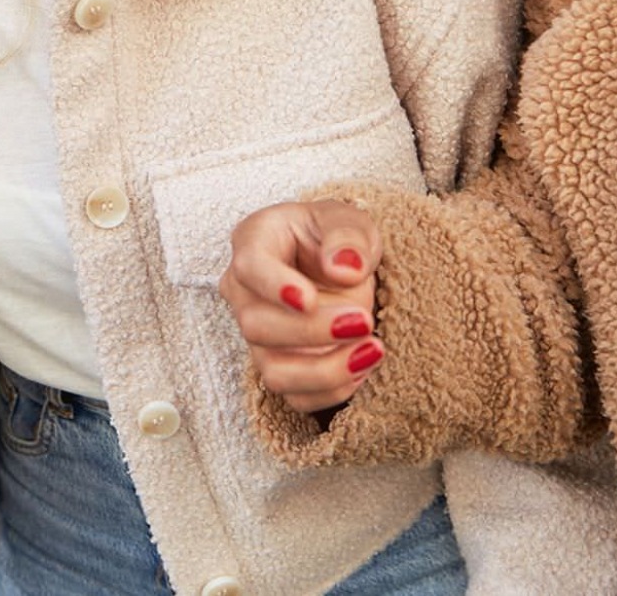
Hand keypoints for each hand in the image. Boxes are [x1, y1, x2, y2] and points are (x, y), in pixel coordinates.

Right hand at [219, 200, 383, 413]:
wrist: (339, 268)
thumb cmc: (335, 239)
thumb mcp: (348, 220)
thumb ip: (348, 235)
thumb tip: (345, 269)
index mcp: (254, 241)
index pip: (249, 267)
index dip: (274, 286)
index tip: (309, 299)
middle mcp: (244, 291)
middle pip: (256, 324)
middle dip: (313, 331)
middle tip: (363, 320)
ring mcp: (257, 335)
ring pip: (273, 371)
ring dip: (326, 369)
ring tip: (372, 349)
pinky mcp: (278, 367)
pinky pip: (297, 397)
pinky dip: (333, 389)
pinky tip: (362, 363)